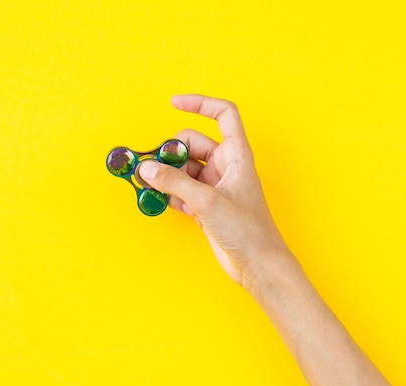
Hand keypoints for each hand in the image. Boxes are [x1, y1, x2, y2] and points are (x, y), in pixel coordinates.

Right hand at [138, 94, 289, 287]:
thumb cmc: (248, 231)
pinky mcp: (206, 205)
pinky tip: (160, 200)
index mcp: (236, 155)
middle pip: (192, 144)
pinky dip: (170, 192)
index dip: (201, 104)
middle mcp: (225, 166)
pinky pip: (182, 189)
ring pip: (184, 169)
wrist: (257, 264)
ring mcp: (215, 186)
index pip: (223, 115)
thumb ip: (175, 182)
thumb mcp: (208, 201)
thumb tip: (148, 169)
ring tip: (150, 185)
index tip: (175, 102)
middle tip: (152, 167)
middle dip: (171, 153)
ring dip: (166, 175)